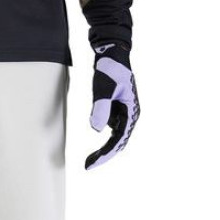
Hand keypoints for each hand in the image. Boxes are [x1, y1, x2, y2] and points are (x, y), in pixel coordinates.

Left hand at [85, 42, 139, 169]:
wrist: (112, 53)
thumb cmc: (110, 69)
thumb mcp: (103, 89)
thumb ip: (100, 108)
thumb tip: (96, 130)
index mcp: (132, 111)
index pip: (119, 139)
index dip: (106, 154)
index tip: (92, 164)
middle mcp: (130, 114)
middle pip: (119, 142)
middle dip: (104, 155)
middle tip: (88, 166)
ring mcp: (124, 113)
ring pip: (115, 138)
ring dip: (104, 150)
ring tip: (89, 160)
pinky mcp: (116, 110)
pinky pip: (111, 130)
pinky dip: (103, 140)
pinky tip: (94, 148)